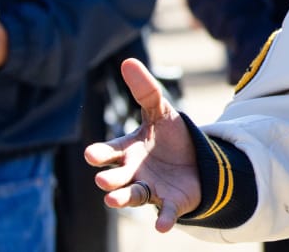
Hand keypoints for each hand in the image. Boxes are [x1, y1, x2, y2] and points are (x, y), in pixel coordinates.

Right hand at [84, 58, 200, 231]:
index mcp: (129, 151)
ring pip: (133, 197)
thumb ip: (145, 90)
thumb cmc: (170, 138)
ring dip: (123, 199)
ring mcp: (151, 189)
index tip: (92, 154)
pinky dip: (162, 220)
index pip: (111, 152)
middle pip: (118, 177)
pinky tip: (162, 226)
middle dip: (109, 179)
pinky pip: (164, 213)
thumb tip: (128, 61)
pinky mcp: (170, 204)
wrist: (196, 162)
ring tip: (112, 199)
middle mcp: (135, 173)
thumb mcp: (161, 111)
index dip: (102, 153)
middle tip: (103, 179)